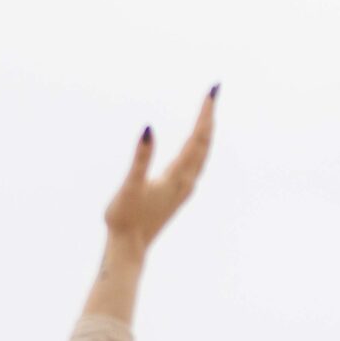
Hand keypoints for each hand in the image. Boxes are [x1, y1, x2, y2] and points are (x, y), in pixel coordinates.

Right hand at [104, 87, 217, 255]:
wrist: (129, 248)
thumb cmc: (126, 218)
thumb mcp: (130, 185)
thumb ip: (140, 157)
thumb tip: (149, 129)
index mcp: (178, 176)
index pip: (198, 138)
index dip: (205, 114)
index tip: (212, 92)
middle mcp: (187, 181)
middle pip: (204, 143)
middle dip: (209, 117)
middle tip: (213, 92)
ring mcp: (184, 189)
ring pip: (201, 154)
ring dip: (206, 131)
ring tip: (208, 112)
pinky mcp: (177, 194)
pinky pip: (194, 164)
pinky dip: (198, 146)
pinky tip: (195, 144)